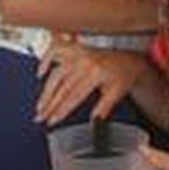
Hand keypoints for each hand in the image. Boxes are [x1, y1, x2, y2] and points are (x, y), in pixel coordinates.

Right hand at [34, 40, 148, 125]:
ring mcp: (79, 53)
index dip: (61, 110)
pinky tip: (40, 73)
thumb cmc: (123, 76)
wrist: (128, 60)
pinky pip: (56, 50)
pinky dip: (46, 59)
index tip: (52, 121)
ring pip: (56, 73)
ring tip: (40, 106)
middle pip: (62, 86)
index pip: (73, 96)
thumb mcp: (116, 93)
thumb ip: (103, 108)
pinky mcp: (75, 48)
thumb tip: (93, 121)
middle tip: (41, 117)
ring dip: (46, 91)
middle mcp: (85, 61)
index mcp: (96, 72)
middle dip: (50, 104)